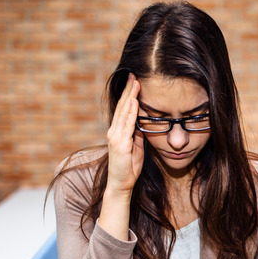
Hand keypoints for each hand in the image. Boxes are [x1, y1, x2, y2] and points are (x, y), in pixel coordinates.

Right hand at [105, 73, 143, 195]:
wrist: (121, 184)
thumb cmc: (129, 167)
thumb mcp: (136, 147)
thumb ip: (137, 135)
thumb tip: (143, 124)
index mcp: (118, 131)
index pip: (124, 109)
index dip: (129, 95)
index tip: (134, 81)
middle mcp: (114, 131)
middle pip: (122, 106)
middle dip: (129, 90)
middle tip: (134, 74)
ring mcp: (115, 136)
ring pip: (124, 112)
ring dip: (130, 96)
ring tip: (135, 82)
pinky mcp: (120, 143)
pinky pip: (127, 124)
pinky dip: (131, 112)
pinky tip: (135, 101)